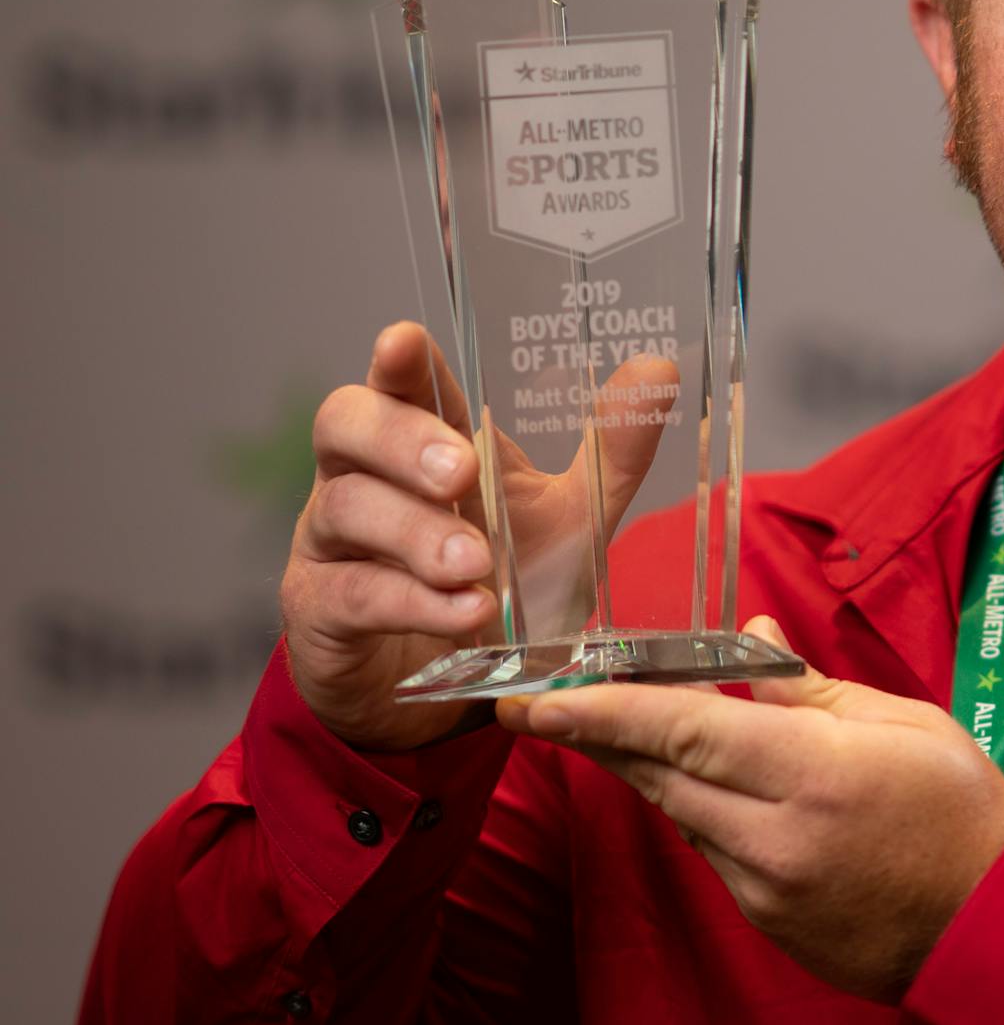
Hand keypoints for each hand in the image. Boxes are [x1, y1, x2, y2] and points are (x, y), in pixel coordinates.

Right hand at [280, 321, 672, 750]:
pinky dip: (415, 603)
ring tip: (476, 564)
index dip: (397, 362)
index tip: (404, 343)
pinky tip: (467, 611)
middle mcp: (363, 475)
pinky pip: (355, 594)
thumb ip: (612, 453)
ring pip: (347, 509)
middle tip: (461, 471)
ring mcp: (333, 542)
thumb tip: (657, 369)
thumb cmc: (504, 576)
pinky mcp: (324, 610)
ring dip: (418, 534)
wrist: (454, 681)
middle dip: (402, 442)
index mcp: (420, 436)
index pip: (399, 381)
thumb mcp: (571, 517)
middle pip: (346, 426)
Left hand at [498, 618, 1003, 1000]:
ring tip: (619, 727)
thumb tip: (750, 638)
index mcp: (811, 774)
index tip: (535, 698)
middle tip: (538, 703)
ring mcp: (765, 891)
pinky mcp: (766, 924)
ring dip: (649, 770)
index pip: (680, 730)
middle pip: (658, 774)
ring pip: (680, 815)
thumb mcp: (901, 724)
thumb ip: (809, 687)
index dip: (599, 710)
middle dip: (594, 736)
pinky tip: (712, 787)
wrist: (998, 934)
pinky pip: (713, 855)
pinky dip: (701, 813)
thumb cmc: (964, 812)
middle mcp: (773, 838)